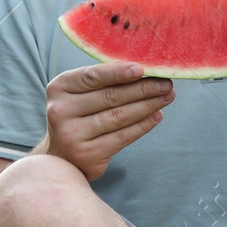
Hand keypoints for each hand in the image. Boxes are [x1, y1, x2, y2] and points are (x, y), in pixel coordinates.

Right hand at [43, 63, 172, 180]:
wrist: (61, 157)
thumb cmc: (77, 117)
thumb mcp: (78, 95)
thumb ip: (101, 82)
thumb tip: (141, 69)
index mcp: (59, 88)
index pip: (92, 76)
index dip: (118, 72)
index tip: (142, 69)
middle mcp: (60, 111)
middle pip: (110, 97)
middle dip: (142, 89)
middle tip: (166, 84)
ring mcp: (72, 134)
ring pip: (119, 116)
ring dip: (147, 106)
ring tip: (167, 98)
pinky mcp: (87, 154)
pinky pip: (122, 137)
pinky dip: (142, 125)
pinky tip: (156, 116)